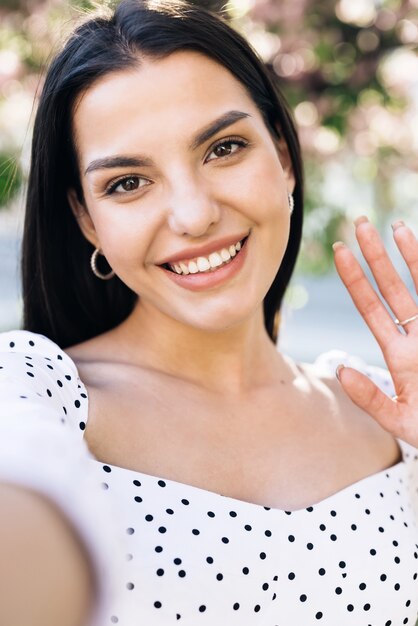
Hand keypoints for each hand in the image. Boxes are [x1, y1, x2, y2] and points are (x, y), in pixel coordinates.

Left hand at [333, 216, 417, 447]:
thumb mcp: (401, 421)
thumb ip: (371, 399)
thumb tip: (341, 372)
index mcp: (400, 355)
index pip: (372, 308)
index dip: (356, 280)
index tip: (339, 251)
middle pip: (394, 288)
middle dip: (376, 256)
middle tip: (358, 222)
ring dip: (412, 256)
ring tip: (397, 225)